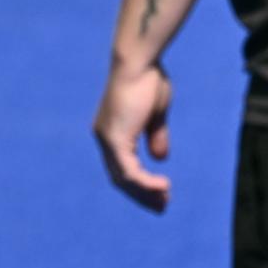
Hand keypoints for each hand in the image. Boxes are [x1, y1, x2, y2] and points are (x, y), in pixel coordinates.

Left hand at [93, 62, 172, 211]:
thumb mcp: (156, 113)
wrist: (139, 61)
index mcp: (111, 131)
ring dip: (144, 193)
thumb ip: (155, 135)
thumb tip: (160, 158)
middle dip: (141, 195)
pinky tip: (162, 187)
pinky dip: (145, 183)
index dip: (139, 183)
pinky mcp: (115, 139)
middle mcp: (104, 138)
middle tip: (161, 206)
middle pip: (120, 178)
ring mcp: (107, 139)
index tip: (161, 191)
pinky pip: (129, 171)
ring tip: (164, 200)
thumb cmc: (148, 79)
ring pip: (123, 179)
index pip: (121, 166)